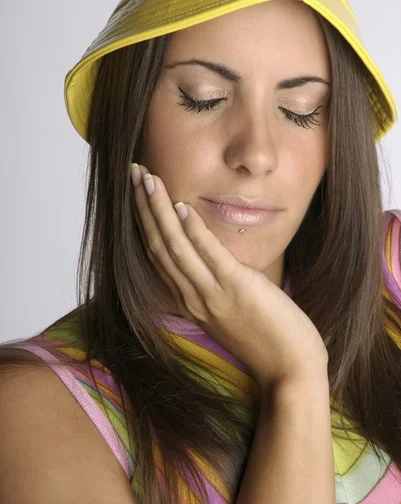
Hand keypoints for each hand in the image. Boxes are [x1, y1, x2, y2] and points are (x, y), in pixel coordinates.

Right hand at [131, 163, 328, 389]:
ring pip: (174, 246)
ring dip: (158, 210)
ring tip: (147, 178)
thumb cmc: (267, 340)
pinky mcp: (236, 290)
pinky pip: (208, 255)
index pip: (157, 255)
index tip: (139, 193)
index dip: (144, 222)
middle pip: (158, 245)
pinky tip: (182, 206)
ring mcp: (211, 295)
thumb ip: (217, 284)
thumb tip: (212, 256)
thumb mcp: (232, 309)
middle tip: (134, 173)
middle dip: (144, 207)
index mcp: (190, 301)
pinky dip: (192, 230)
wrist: (291, 373)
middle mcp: (192, 298)